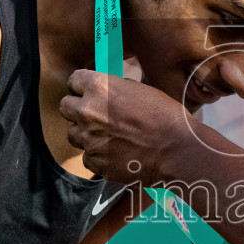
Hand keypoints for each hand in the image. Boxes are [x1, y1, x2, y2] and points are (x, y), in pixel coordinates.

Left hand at [60, 69, 195, 184]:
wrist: (177, 150)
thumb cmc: (165, 117)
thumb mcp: (139, 90)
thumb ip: (115, 89)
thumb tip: (104, 91)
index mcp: (99, 88)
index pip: (73, 81)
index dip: (81, 86)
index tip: (87, 92)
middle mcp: (88, 112)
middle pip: (65, 107)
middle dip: (78, 109)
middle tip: (96, 114)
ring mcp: (89, 139)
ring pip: (73, 134)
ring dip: (86, 133)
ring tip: (108, 135)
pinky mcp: (95, 162)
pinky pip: (87, 157)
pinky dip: (98, 155)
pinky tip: (116, 152)